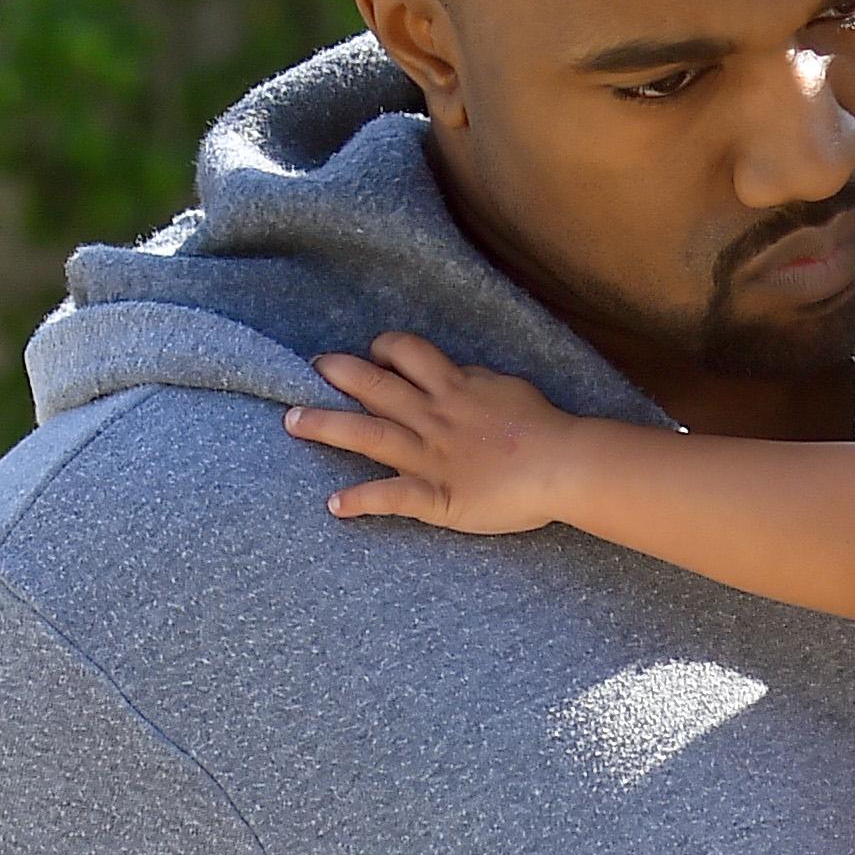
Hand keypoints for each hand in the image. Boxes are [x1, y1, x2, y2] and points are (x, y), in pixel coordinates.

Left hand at [285, 333, 584, 533]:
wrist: (562, 464)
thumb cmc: (544, 426)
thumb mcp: (507, 388)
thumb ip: (475, 383)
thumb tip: (457, 376)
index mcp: (453, 387)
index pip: (407, 353)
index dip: (385, 349)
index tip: (374, 353)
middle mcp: (432, 415)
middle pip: (375, 385)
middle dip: (338, 374)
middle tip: (310, 368)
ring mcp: (429, 455)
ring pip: (368, 434)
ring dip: (325, 426)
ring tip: (292, 422)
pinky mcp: (436, 495)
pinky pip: (390, 497)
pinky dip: (359, 501)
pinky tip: (334, 505)